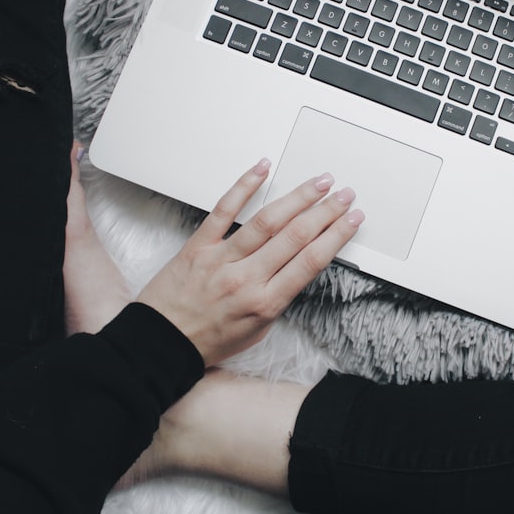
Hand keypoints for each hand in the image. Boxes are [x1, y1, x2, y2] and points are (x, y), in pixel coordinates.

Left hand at [136, 159, 363, 365]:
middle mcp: (246, 279)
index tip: (353, 220)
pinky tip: (261, 169)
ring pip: (267, 220)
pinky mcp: (198, 246)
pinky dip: (244, 186)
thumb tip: (300, 267)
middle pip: (295, 236)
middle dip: (326, 211)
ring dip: (298, 197)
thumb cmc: (208, 340)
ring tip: (318, 182)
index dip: (336, 236)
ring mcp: (221, 259)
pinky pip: (223, 210)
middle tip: (343, 194)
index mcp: (265, 302)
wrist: (160, 344)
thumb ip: (279, 298)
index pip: (310, 261)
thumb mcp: (257, 331)